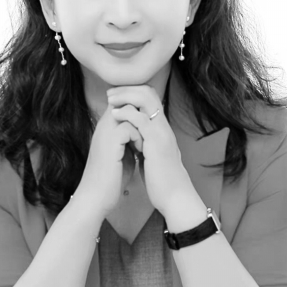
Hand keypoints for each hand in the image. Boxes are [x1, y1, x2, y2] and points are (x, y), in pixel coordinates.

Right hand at [79, 102, 144, 217]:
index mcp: (108, 127)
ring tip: (144, 144)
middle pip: (125, 100)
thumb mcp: (122, 154)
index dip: (138, 107)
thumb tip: (143, 134)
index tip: (149, 123)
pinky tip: (140, 152)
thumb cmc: (110, 179)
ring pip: (128, 110)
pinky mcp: (110, 142)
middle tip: (150, 130)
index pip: (123, 102)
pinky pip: (129, 126)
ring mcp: (106, 132)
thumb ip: (130, 140)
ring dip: (141, 125)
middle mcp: (105, 125)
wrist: (96, 197)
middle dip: (141, 112)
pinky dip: (139, 138)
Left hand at [107, 84, 193, 216]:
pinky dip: (126, 113)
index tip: (115, 95)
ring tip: (111, 99)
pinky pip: (140, 119)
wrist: (175, 196)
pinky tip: (115, 115)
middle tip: (111, 92)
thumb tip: (133, 137)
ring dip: (125, 96)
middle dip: (127, 89)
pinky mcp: (156, 142)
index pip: (150, 97)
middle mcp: (163, 126)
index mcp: (161, 128)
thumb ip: (145, 142)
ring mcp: (161, 132)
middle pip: (149, 92)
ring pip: (146, 99)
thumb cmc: (162, 180)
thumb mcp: (152, 155)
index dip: (132, 92)